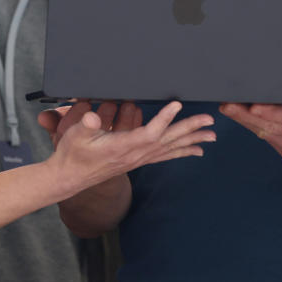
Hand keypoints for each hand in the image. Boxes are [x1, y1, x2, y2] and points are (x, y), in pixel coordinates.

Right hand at [45, 101, 214, 196]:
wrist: (70, 177)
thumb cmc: (73, 153)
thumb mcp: (75, 136)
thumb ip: (85, 124)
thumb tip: (91, 115)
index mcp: (122, 146)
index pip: (149, 133)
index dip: (164, 118)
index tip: (177, 104)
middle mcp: (135, 155)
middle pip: (168, 141)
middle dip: (189, 129)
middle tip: (209, 120)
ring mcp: (138, 159)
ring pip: (170, 149)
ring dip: (192, 141)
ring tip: (211, 136)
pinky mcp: (138, 161)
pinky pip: (166, 156)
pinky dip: (182, 152)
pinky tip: (196, 150)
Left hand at [219, 84, 281, 177]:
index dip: (271, 112)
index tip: (253, 105)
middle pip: (272, 127)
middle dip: (246, 115)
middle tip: (227, 104)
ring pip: (267, 135)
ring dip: (246, 121)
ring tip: (229, 108)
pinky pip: (270, 140)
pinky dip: (257, 129)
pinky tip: (245, 118)